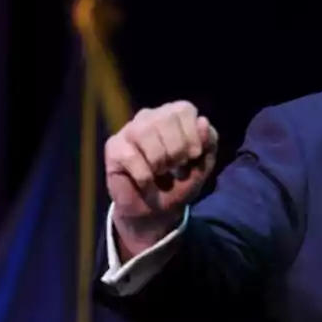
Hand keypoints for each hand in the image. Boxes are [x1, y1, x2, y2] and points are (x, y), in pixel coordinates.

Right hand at [104, 101, 217, 254]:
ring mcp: (129, 129)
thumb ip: (209, 144)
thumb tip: (203, 121)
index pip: (184, 109)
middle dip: (177, 149)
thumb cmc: (178, 184)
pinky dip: (144, 176)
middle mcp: (150, 116)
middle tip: (175, 166)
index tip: (193, 156)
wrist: (154, 211)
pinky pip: (131, 156)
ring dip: (159, 161)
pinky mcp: (113, 147)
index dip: (193, 134)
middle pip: (166, 118)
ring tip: (159, 172)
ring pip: (146, 132)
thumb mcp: (202, 167)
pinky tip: (145, 181)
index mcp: (173, 115)